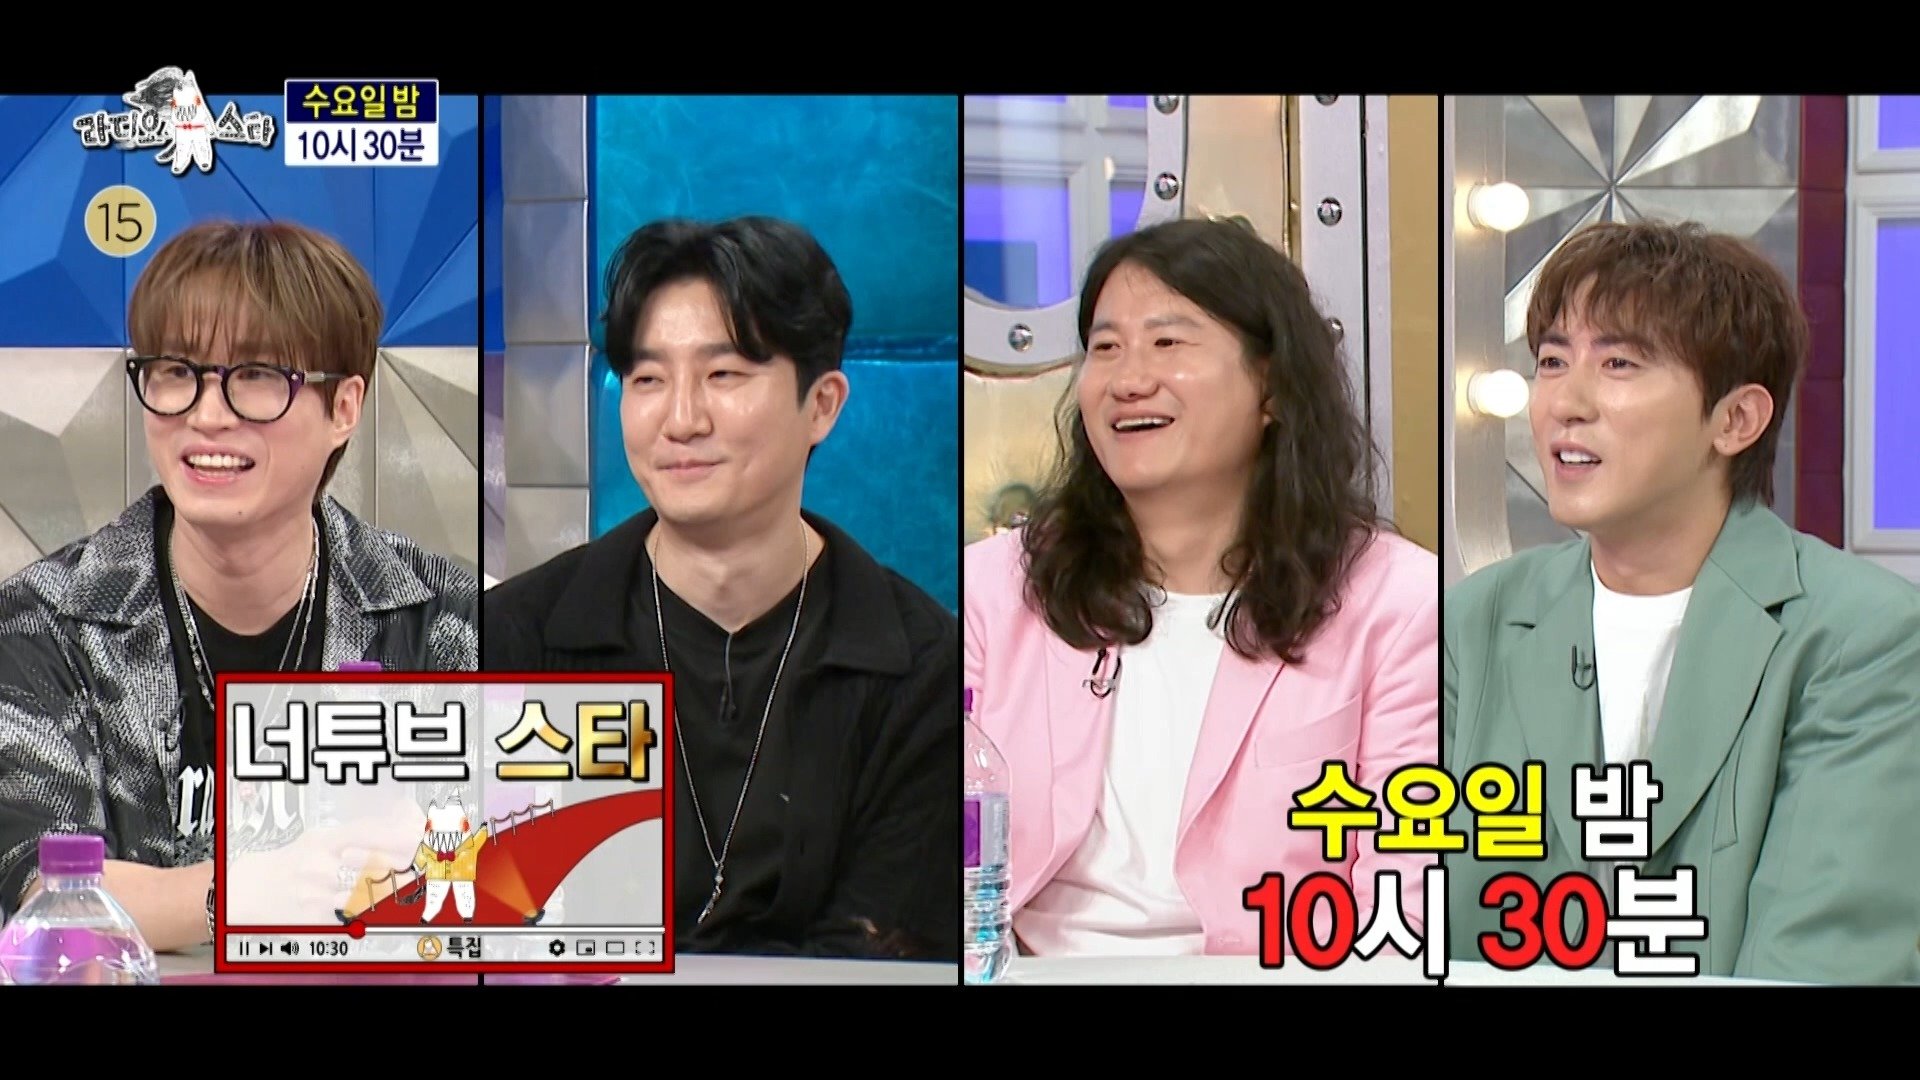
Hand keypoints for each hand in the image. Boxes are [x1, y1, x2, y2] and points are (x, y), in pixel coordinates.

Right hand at [225, 794, 426, 925]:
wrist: (251, 889)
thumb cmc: (291, 861)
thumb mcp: (318, 838)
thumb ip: (355, 834)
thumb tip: (398, 823)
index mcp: (323, 840)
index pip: (366, 831)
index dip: (397, 834)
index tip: (419, 836)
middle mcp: (319, 865)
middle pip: (374, 866)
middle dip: (404, 867)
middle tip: (425, 868)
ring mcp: (316, 893)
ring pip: (367, 894)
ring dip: (392, 893)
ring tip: (412, 888)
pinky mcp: (313, 917)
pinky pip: (350, 916)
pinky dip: (368, 911)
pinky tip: (382, 908)